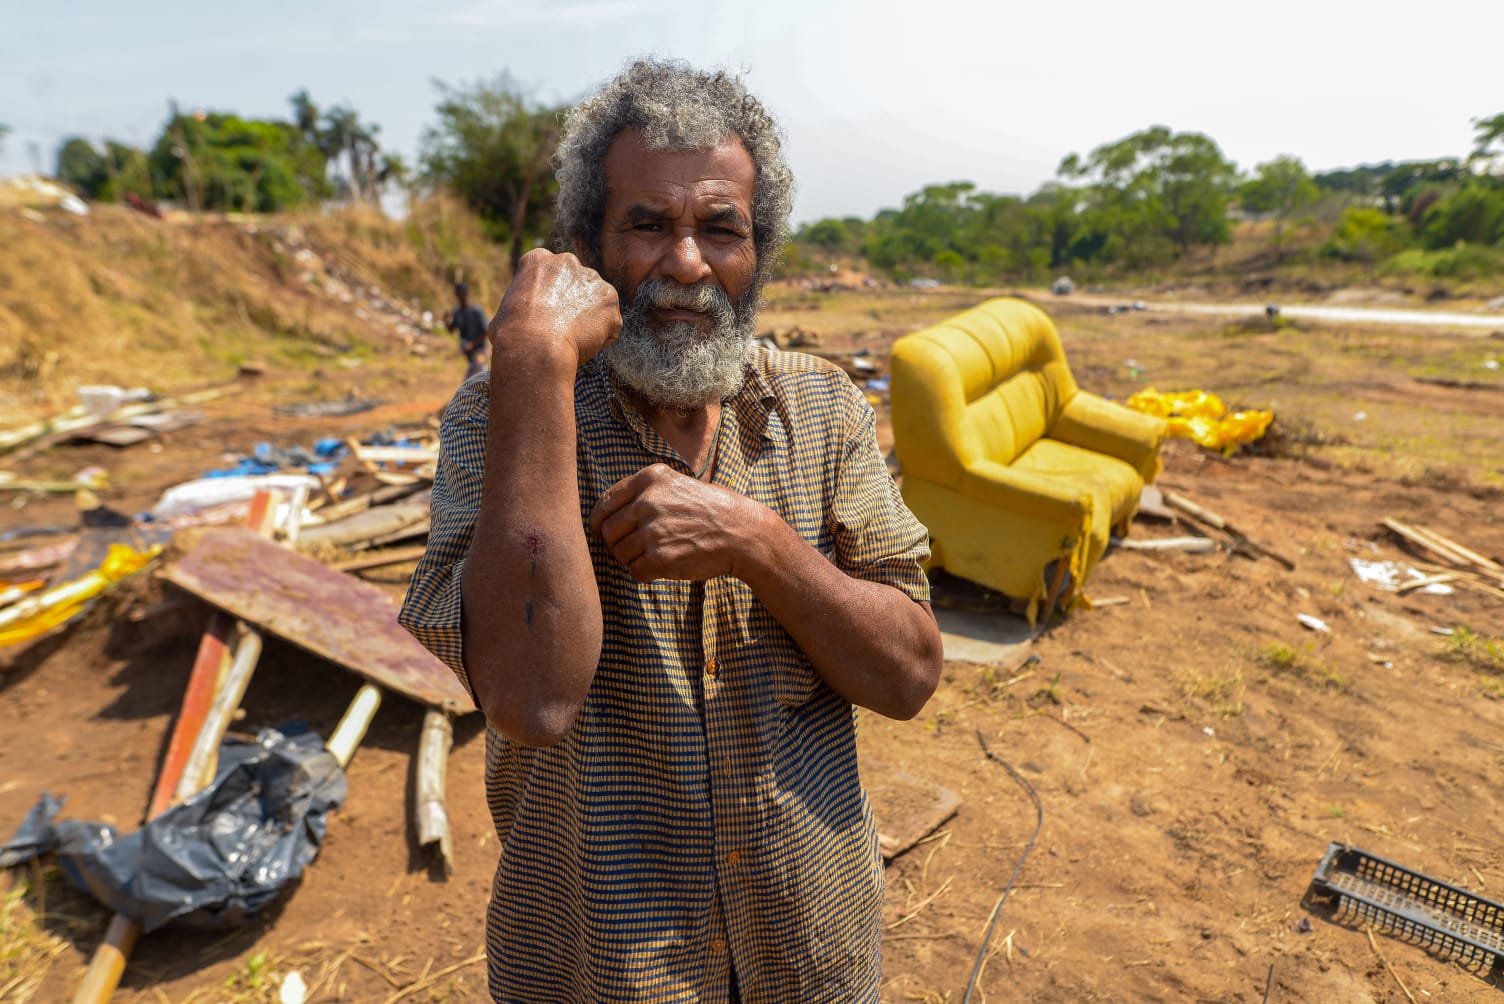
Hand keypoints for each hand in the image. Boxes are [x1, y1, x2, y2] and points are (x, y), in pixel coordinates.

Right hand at [489, 248, 620, 368]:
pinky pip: (610, 323)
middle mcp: (568, 261)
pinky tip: (585, 345)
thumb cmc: (512, 333)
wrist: (535, 346)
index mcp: (538, 259)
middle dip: (574, 304)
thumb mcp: (505, 310)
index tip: (546, 315)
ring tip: (572, 338)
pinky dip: (603, 337)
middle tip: (562, 328)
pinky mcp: (610, 299)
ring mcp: (592, 279)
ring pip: (596, 302)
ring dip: (590, 319)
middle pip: (577, 284)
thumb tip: (516, 321)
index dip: (549, 299)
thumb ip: (520, 306)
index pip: (551, 275)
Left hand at [589, 464, 761, 582]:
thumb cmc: (711, 510)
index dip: (598, 521)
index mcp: (650, 479)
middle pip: (608, 530)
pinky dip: (644, 574)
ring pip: (619, 553)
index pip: (605, 501)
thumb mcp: (677, 484)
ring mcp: (653, 531)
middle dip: (616, 544)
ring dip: (631, 560)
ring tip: (652, 557)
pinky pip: (635, 571)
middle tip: (631, 549)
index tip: (600, 531)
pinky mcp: (660, 558)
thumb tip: (605, 515)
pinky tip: (661, 568)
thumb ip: (644, 494)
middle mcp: (648, 501)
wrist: (742, 533)